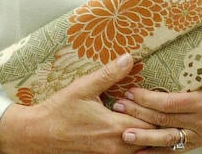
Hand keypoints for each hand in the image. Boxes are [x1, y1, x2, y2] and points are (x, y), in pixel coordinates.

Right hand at [0, 53, 153, 152]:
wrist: (36, 136)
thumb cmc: (59, 111)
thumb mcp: (84, 87)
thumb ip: (109, 74)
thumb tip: (130, 58)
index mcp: (113, 129)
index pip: (150, 124)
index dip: (158, 113)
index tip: (164, 101)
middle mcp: (114, 147)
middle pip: (148, 140)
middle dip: (157, 125)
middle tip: (165, 111)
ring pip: (139, 150)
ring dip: (148, 136)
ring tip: (156, 121)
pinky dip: (135, 144)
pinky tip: (136, 132)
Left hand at [113, 69, 201, 150]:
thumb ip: (187, 71)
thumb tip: (158, 56)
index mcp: (201, 100)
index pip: (169, 102)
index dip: (148, 99)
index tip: (130, 91)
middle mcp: (199, 120)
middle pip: (164, 119)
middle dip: (139, 113)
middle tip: (118, 106)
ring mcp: (197, 134)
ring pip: (166, 138)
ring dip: (143, 136)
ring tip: (124, 134)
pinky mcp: (195, 142)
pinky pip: (172, 150)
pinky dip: (154, 152)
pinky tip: (138, 152)